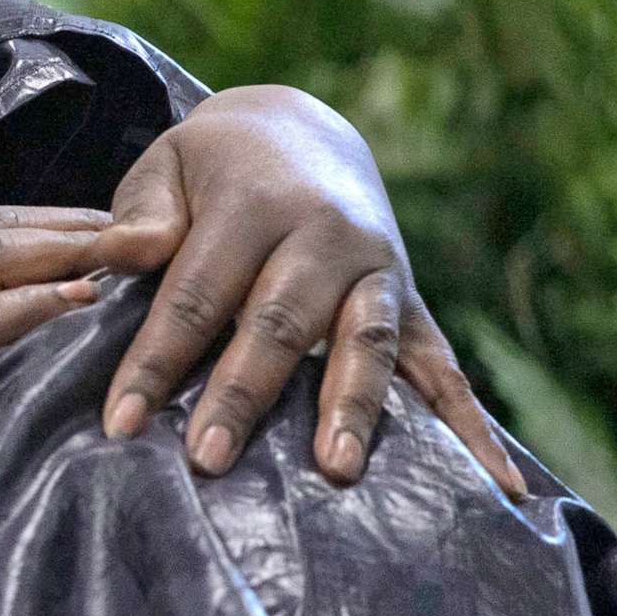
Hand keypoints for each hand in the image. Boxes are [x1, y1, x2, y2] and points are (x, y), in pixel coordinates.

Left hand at [91, 85, 524, 496]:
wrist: (301, 129)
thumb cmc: (211, 167)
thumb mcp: (167, 167)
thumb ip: (141, 217)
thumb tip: (117, 257)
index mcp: (255, 205)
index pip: (196, 294)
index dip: (155, 361)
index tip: (121, 423)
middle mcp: (327, 237)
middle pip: (280, 324)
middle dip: (243, 395)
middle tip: (207, 458)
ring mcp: (379, 273)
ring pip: (367, 344)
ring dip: (352, 409)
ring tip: (337, 471)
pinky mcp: (413, 304)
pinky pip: (444, 369)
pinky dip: (471, 428)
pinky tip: (499, 487)